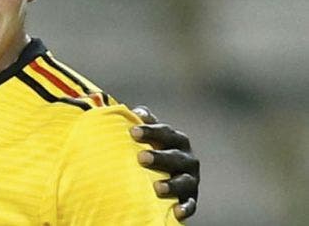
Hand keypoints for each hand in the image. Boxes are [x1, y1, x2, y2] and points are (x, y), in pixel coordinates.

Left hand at [130, 105, 198, 220]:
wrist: (165, 176)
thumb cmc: (150, 150)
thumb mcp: (147, 136)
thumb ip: (141, 122)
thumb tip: (132, 110)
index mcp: (175, 140)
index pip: (164, 132)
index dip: (150, 131)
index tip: (133, 132)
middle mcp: (186, 158)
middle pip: (175, 156)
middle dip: (160, 156)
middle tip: (141, 157)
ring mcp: (190, 179)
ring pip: (184, 181)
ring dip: (172, 184)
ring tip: (157, 188)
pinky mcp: (190, 198)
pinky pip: (190, 204)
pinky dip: (185, 207)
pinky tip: (176, 211)